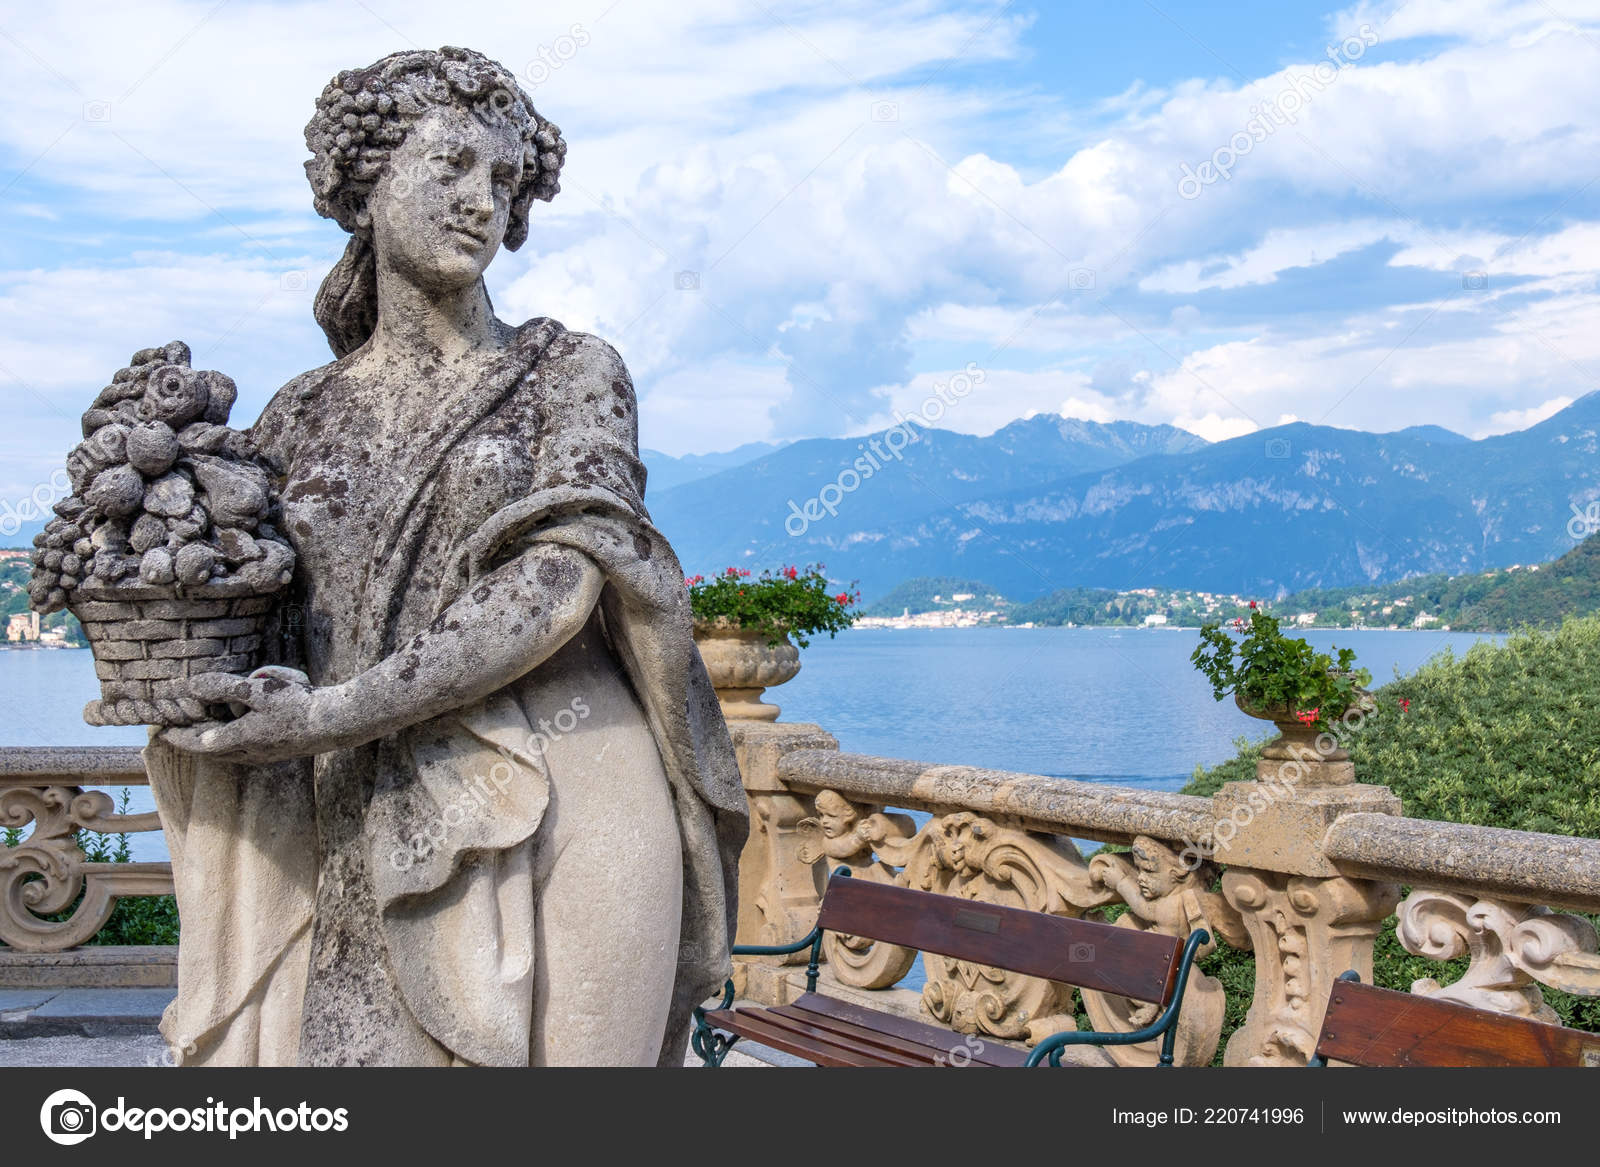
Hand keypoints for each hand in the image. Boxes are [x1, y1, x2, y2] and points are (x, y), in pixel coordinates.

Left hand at [159, 667, 338, 763]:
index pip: (196, 743)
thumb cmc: (297, 705)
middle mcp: (248, 754)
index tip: (161, 729)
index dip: (176, 737)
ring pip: (226, 754)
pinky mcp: (276, 754)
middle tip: (178, 726)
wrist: (334, 723)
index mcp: (239, 740)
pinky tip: (236, 728)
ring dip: (211, 743)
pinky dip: (230, 742)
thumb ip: (223, 688)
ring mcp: (263, 757)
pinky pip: (243, 752)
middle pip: (209, 752)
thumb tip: (191, 687)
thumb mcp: (258, 691)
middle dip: (192, 740)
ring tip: (204, 726)